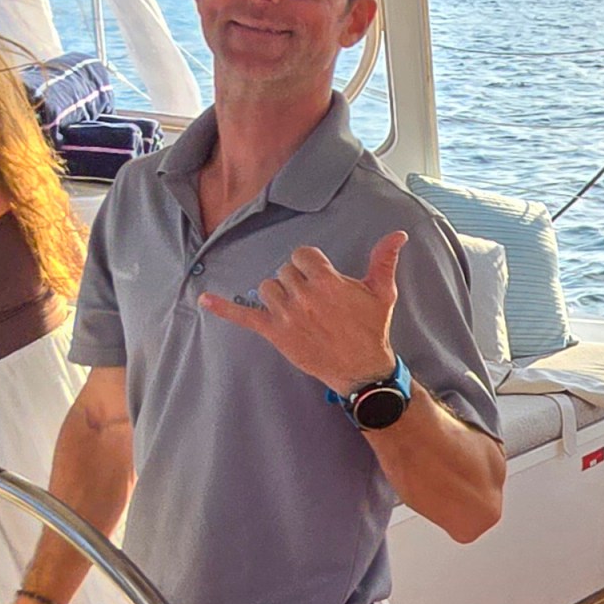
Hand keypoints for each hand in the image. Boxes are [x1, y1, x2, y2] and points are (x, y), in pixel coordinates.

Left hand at [202, 230, 404, 395]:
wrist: (361, 369)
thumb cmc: (371, 329)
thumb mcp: (382, 292)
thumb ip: (384, 259)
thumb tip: (398, 234)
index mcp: (327, 282)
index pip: (302, 255)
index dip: (311, 265)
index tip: (320, 278)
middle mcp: (304, 296)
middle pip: (285, 271)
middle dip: (297, 281)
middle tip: (315, 301)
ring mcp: (287, 315)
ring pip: (267, 287)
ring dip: (278, 294)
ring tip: (297, 309)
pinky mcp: (275, 333)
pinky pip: (244, 316)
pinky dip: (223, 308)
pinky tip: (204, 300)